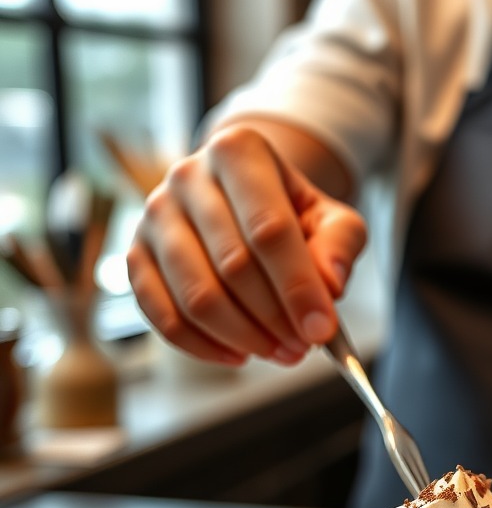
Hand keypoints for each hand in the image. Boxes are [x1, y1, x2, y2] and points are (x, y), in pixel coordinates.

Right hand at [128, 125, 366, 365]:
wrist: (245, 201)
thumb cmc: (292, 213)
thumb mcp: (332, 219)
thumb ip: (339, 247)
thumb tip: (329, 287)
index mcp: (239, 153)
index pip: (269, 229)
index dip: (298, 287)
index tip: (323, 329)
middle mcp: (187, 176)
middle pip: (233, 266)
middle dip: (275, 318)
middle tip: (304, 346)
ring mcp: (154, 216)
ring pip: (196, 296)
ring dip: (244, 337)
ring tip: (280, 351)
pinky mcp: (136, 256)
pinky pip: (162, 316)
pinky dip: (203, 346)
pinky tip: (238, 355)